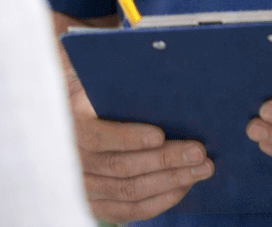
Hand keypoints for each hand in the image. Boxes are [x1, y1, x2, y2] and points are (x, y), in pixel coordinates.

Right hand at [64, 56, 213, 221]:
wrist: (75, 123)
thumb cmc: (96, 97)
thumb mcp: (96, 82)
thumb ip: (112, 79)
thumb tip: (138, 59)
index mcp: (71, 125)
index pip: (96, 137)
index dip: (128, 137)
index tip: (159, 134)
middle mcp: (74, 161)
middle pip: (121, 167)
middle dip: (165, 159)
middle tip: (198, 151)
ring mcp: (85, 188)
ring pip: (130, 191)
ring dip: (171, 181)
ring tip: (201, 168)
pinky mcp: (98, 205)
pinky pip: (131, 211)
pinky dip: (161, 200)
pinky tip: (183, 185)